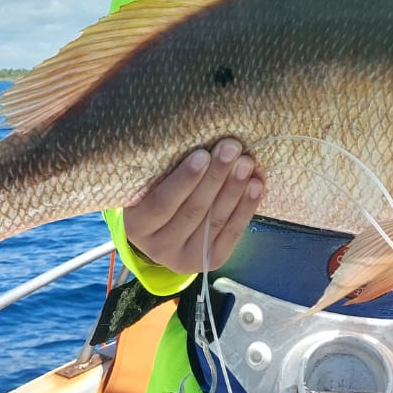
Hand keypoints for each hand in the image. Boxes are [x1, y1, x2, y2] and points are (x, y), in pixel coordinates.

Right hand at [122, 138, 263, 274]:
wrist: (164, 232)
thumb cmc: (156, 193)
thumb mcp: (149, 184)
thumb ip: (164, 168)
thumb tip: (195, 132)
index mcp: (136, 225)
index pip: (160, 203)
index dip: (183, 180)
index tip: (202, 153)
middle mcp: (157, 247)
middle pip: (192, 211)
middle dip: (216, 176)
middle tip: (232, 147)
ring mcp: (184, 258)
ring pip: (214, 221)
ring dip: (234, 189)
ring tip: (247, 162)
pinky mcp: (210, 260)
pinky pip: (231, 234)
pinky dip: (246, 208)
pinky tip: (257, 185)